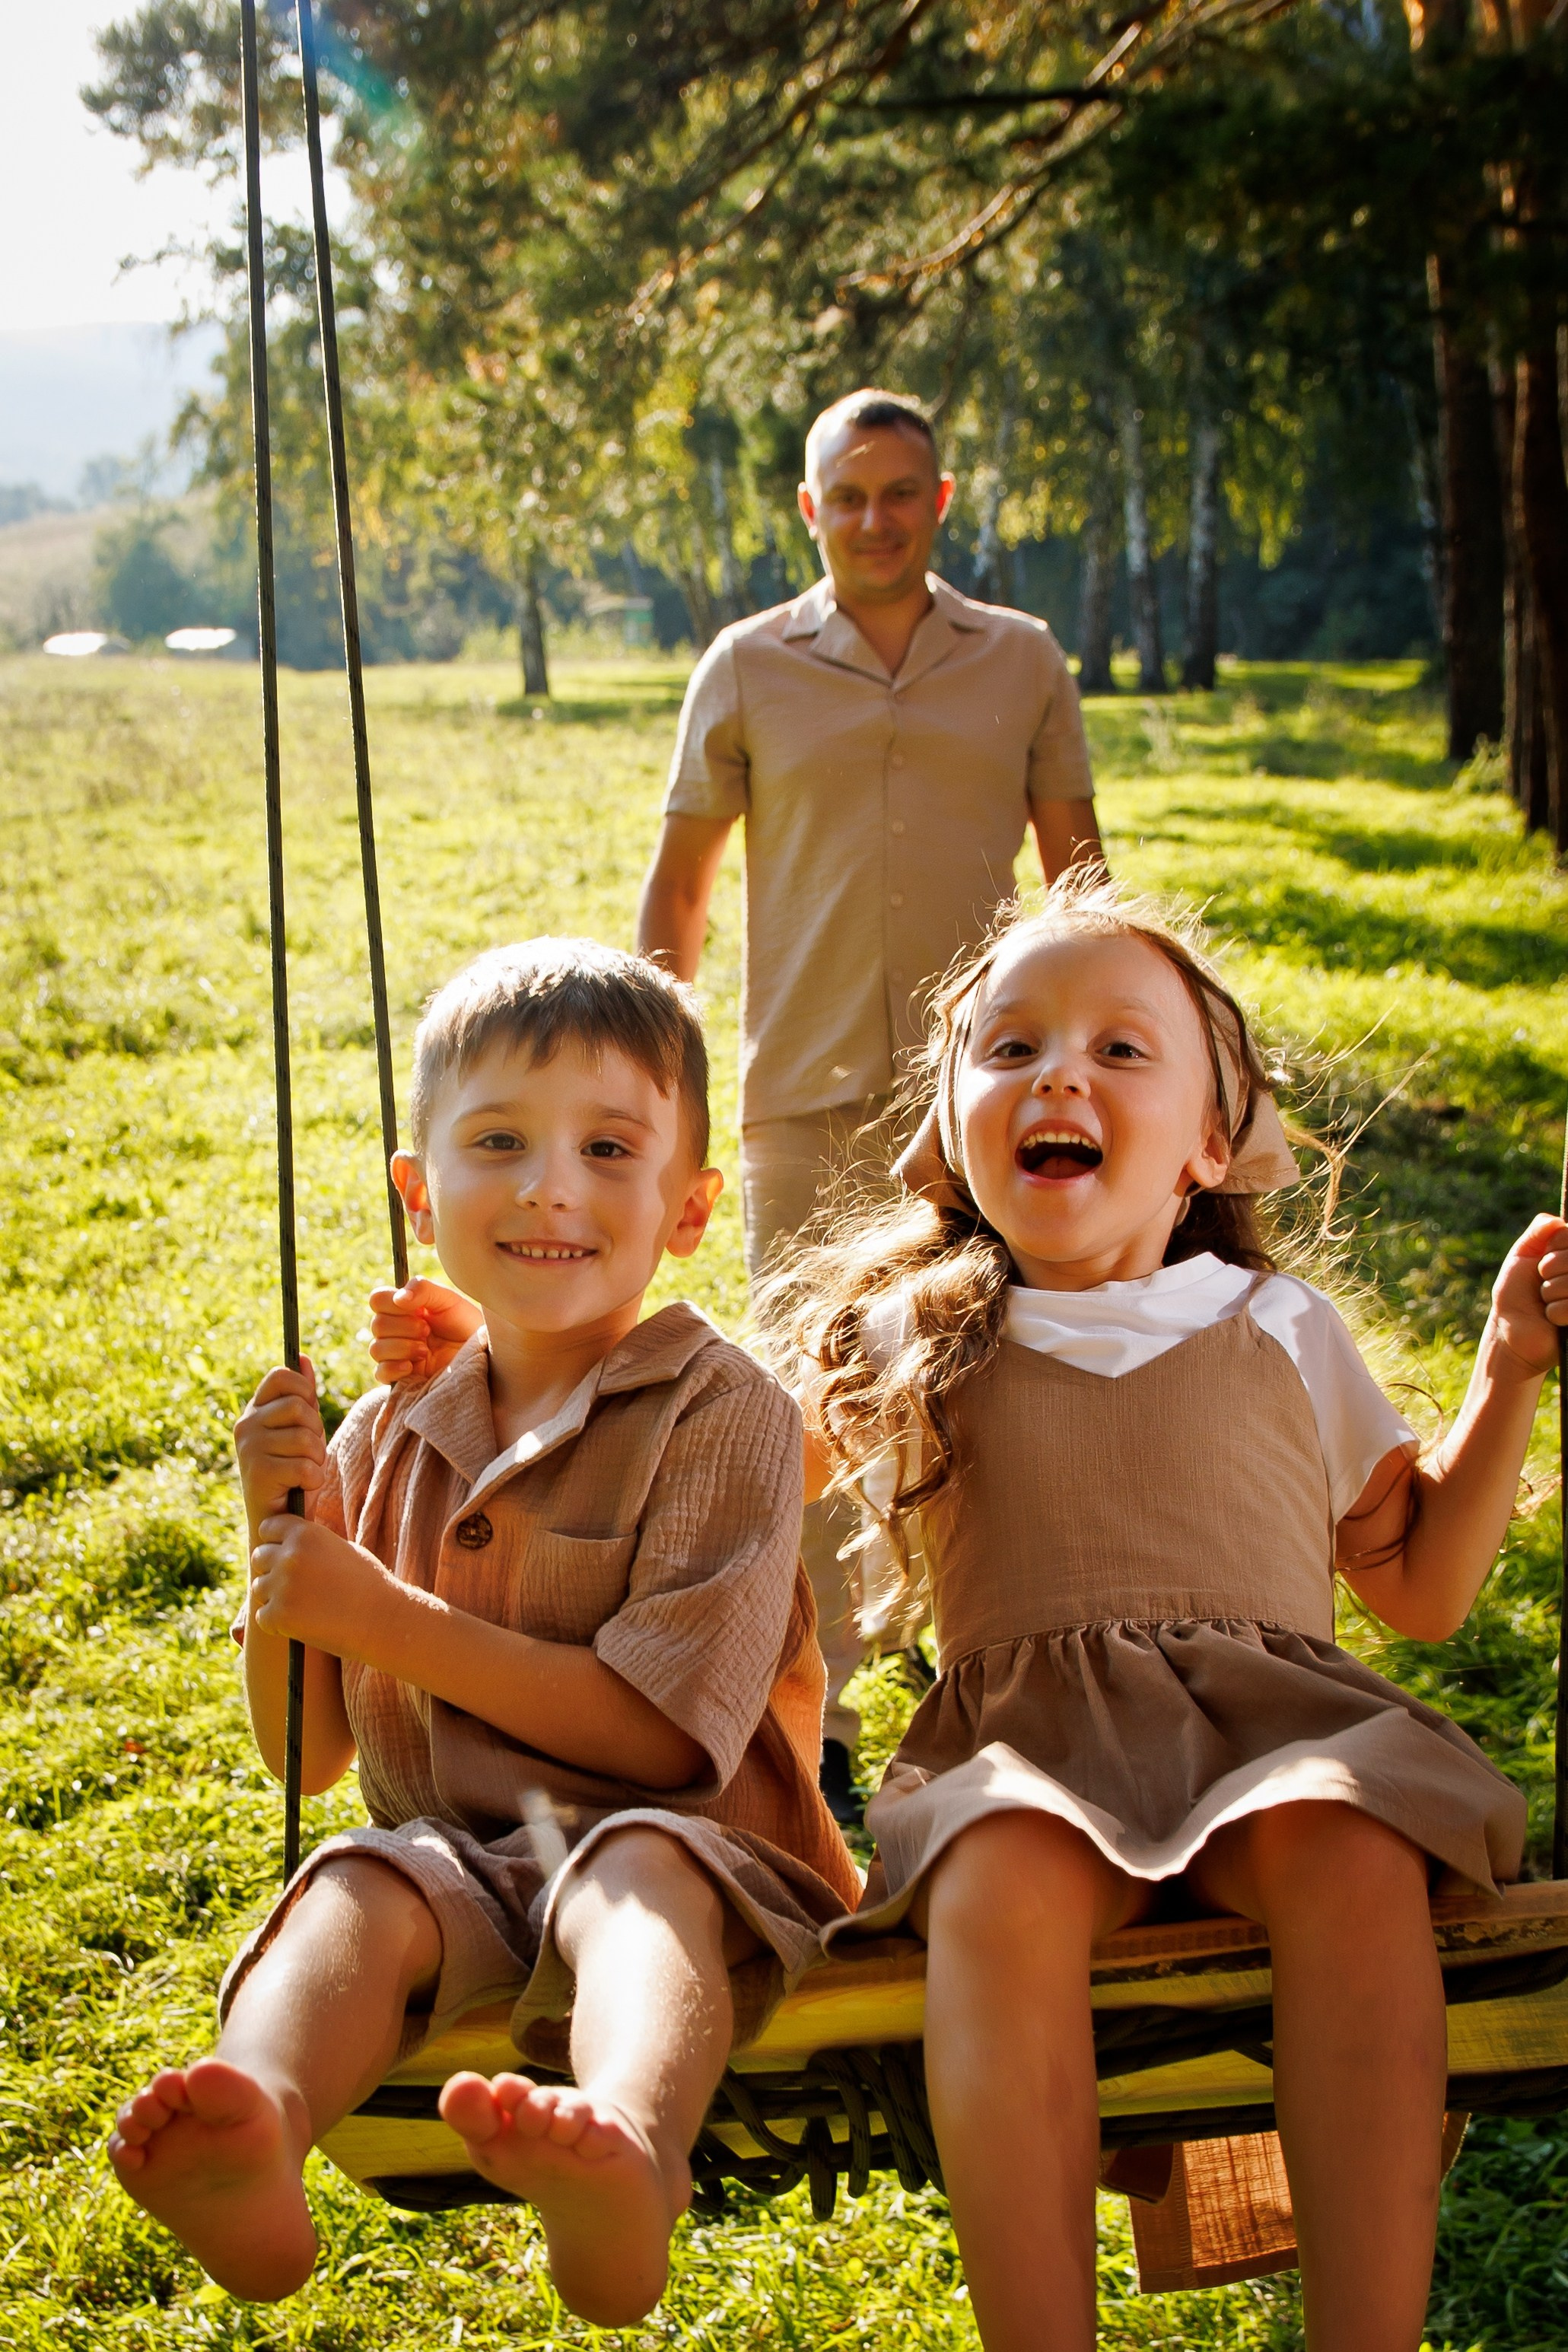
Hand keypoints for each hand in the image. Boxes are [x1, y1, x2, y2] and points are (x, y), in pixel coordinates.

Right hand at [235, 1362, 325, 1524]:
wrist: (276, 1522)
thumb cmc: (291, 1474)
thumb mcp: (300, 1431)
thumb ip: (302, 1397)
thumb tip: (302, 1358)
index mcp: (255, 1410)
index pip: (282, 1376)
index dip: (304, 1389)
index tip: (308, 1410)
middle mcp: (246, 1425)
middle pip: (299, 1406)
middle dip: (316, 1431)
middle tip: (306, 1453)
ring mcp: (249, 1448)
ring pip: (306, 1438)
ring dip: (316, 1459)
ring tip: (303, 1471)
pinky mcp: (259, 1473)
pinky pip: (306, 1466)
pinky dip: (313, 1480)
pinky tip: (300, 1488)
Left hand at [249, 1514, 400, 1658]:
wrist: (385, 1620)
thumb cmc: (368, 1584)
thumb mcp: (341, 1548)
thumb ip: (311, 1542)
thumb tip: (285, 1542)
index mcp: (306, 1533)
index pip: (268, 1528)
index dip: (275, 1541)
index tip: (286, 1555)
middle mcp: (290, 1555)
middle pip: (258, 1557)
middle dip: (272, 1570)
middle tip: (296, 1586)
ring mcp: (283, 1586)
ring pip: (259, 1588)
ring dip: (274, 1597)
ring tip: (305, 1606)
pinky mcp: (280, 1616)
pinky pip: (262, 1618)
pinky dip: (278, 1624)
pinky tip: (302, 1624)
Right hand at [364, 1277, 481, 1382]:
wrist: (483, 1357)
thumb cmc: (467, 1326)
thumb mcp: (449, 1300)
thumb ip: (423, 1290)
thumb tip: (399, 1298)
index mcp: (405, 1308)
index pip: (378, 1300)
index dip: (391, 1303)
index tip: (415, 1308)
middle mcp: (398, 1330)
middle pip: (377, 1324)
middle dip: (404, 1327)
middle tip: (427, 1331)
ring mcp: (398, 1354)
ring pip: (376, 1348)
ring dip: (402, 1347)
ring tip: (425, 1350)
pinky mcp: (402, 1378)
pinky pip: (381, 1373)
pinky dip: (394, 1367)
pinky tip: (412, 1366)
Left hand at [1487, 1215, 1567, 1377]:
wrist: (1511, 1330)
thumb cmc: (1516, 1292)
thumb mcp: (1521, 1256)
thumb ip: (1538, 1232)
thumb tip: (1556, 1220)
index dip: (1552, 1250)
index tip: (1542, 1262)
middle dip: (1549, 1271)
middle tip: (1541, 1284)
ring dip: (1550, 1293)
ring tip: (1546, 1302)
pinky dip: (1554, 1313)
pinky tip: (1551, 1318)